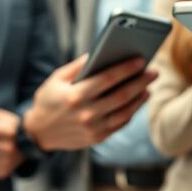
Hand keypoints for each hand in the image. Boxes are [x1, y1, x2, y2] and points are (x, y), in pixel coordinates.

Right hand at [22, 54, 157, 150]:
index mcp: (75, 95)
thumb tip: (99, 52)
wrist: (38, 133)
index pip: (107, 79)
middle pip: (121, 95)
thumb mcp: (57, 79)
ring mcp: (93, 128)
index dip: (126, 68)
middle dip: (140, 82)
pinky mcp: (97, 138)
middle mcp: (86, 113)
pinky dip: (131, 111)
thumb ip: (78, 66)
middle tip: (153, 72)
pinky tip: (138, 100)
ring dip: (140, 98)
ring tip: (149, 86)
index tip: (140, 59)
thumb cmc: (48, 99)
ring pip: (125, 112)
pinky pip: (120, 124)